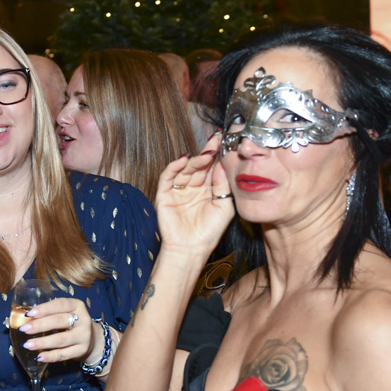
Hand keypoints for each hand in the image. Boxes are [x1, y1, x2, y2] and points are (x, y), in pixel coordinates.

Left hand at [17, 297, 98, 363]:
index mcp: (77, 305)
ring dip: (42, 342)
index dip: (44, 308)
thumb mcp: (65, 313)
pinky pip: (63, 354)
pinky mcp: (82, 350)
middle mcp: (83, 320)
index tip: (29, 314)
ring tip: (27, 344)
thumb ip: (49, 314)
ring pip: (61, 339)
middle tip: (24, 329)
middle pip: (59, 321)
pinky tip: (39, 356)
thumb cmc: (72, 323)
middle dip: (40, 325)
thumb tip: (24, 319)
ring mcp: (84, 336)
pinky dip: (50, 356)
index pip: (60, 304)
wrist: (93, 339)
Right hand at [154, 135, 234, 259]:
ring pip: (186, 169)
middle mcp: (193, 188)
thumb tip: (222, 163)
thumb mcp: (224, 206)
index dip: (218, 155)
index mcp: (207, 190)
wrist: (191, 249)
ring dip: (196, 160)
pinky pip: (168, 176)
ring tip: (206, 153)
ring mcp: (178, 190)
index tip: (226, 142)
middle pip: (199, 166)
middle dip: (208, 152)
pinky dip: (175, 166)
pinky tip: (184, 159)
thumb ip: (223, 184)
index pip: (212, 168)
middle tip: (217, 140)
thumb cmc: (209, 232)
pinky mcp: (164, 194)